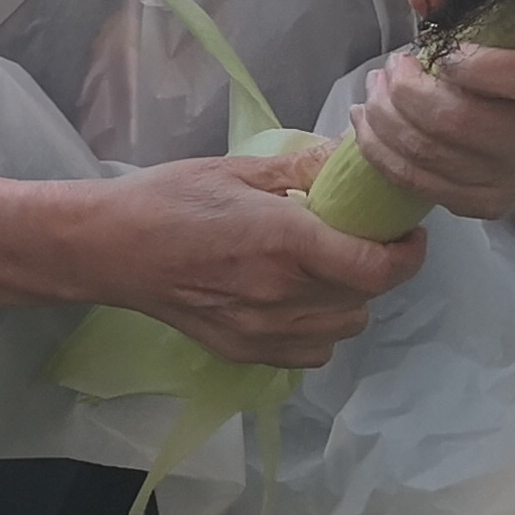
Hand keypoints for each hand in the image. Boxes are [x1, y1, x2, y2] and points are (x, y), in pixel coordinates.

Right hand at [92, 149, 428, 368]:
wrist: (108, 248)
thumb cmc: (167, 198)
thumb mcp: (237, 170)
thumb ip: (302, 171)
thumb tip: (353, 161)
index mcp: (284, 241)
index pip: (378, 268)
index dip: (407, 253)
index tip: (406, 233)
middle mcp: (280, 294)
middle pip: (367, 297)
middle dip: (375, 267)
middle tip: (356, 238)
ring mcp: (262, 331)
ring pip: (344, 327)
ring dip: (348, 299)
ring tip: (324, 270)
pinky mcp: (244, 351)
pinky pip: (313, 352)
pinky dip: (319, 329)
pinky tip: (297, 301)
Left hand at [348, 0, 514, 224]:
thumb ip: (472, 10)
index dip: (473, 64)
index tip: (440, 51)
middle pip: (460, 120)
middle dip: (407, 90)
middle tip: (391, 67)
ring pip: (430, 152)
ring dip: (384, 118)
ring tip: (374, 90)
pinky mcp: (486, 205)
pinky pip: (418, 182)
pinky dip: (380, 151)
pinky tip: (367, 124)